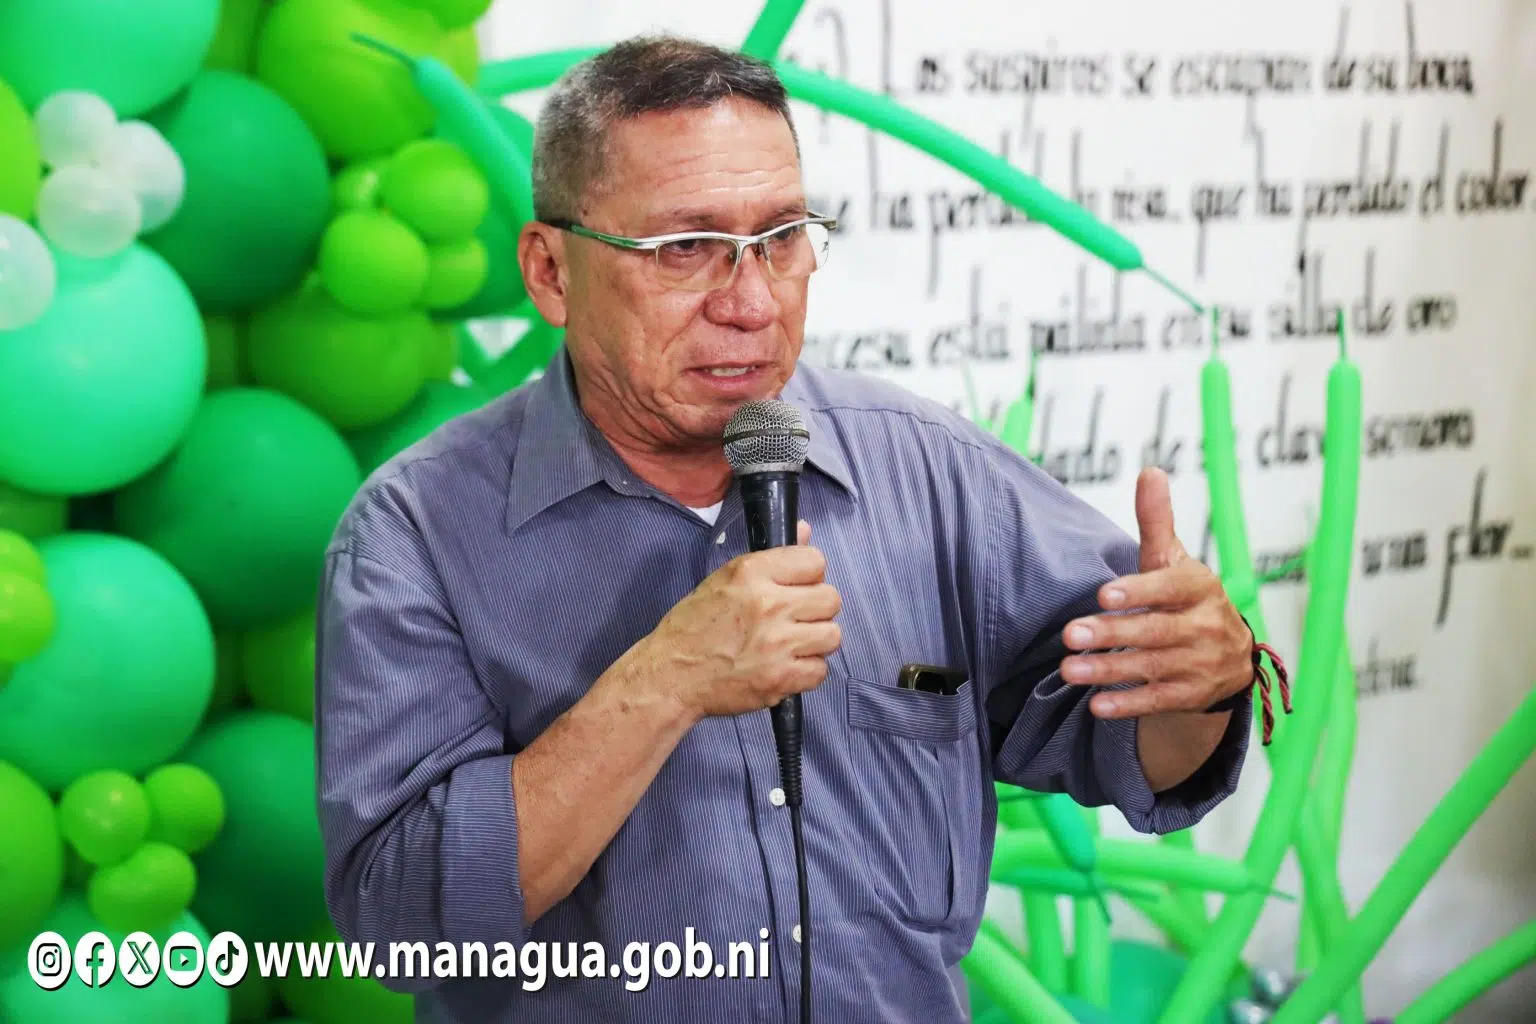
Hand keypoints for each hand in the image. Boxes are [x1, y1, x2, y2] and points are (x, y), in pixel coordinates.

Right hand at [642, 521, 842, 718]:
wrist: (671, 676)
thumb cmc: (694, 627)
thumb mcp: (725, 579)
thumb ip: (771, 558)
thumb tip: (804, 531)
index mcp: (752, 573)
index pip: (815, 561)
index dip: (808, 575)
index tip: (796, 587)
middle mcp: (768, 604)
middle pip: (830, 599)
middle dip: (816, 608)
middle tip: (795, 618)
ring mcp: (777, 644)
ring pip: (832, 635)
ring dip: (815, 640)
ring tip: (792, 644)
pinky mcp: (780, 678)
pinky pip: (820, 671)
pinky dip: (806, 671)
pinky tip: (786, 666)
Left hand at [1059, 468, 1252, 718]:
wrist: (1231, 656)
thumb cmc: (1187, 599)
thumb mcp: (1175, 561)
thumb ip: (1158, 522)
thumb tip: (1149, 471)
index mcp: (1199, 587)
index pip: (1170, 587)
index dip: (1139, 591)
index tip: (1104, 593)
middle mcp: (1205, 626)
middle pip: (1156, 631)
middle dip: (1113, 633)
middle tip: (1070, 634)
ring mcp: (1201, 664)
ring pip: (1152, 667)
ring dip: (1109, 670)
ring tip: (1069, 669)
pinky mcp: (1192, 695)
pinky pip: (1158, 701)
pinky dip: (1128, 704)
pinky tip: (1096, 704)